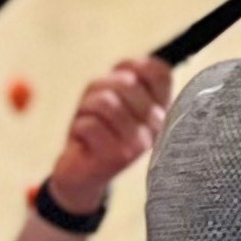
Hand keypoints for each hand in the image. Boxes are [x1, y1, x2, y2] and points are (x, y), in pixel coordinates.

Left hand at [42, 55, 175, 218]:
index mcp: (161, 109)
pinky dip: (79, 129)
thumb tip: (127, 68)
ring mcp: (140, 143)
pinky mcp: (118, 157)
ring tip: (90, 125)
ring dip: (86, 110)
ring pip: (105, 102)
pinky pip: (89, 124)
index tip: (118, 78)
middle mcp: (157, 126)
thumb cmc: (98, 130)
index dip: (132, 65)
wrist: (82, 175)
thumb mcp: (111, 96)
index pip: (159, 72)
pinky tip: (85, 142)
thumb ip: (123, 77)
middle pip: (126, 83)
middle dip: (99, 90)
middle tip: (96, 111)